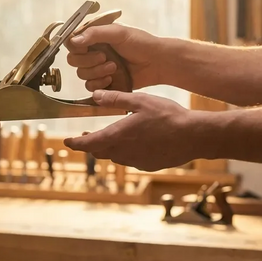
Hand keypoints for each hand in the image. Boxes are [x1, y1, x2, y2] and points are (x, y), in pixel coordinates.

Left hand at [63, 90, 199, 169]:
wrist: (194, 136)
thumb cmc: (168, 116)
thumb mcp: (139, 101)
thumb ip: (116, 99)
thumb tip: (95, 95)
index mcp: (118, 136)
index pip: (88, 144)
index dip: (76, 143)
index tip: (67, 142)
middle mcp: (124, 153)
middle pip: (100, 152)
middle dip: (91, 145)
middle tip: (85, 137)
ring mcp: (137, 161)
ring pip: (115, 156)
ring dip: (108, 148)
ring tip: (109, 137)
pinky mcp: (148, 165)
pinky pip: (131, 160)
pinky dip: (126, 152)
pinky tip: (133, 143)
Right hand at [66, 23, 159, 91]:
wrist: (157, 63)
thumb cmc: (141, 43)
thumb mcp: (118, 32)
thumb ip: (95, 34)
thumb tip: (74, 40)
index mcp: (94, 37)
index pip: (72, 42)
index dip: (76, 47)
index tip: (86, 48)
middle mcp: (92, 52)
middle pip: (73, 60)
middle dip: (88, 61)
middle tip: (104, 57)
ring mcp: (97, 68)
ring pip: (81, 74)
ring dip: (96, 72)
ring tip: (114, 67)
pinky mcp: (103, 83)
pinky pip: (90, 87)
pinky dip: (99, 84)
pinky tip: (112, 78)